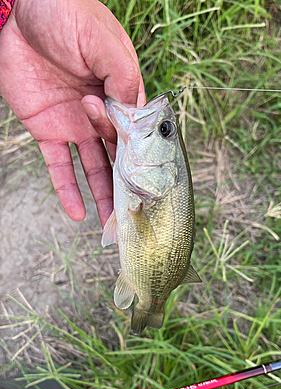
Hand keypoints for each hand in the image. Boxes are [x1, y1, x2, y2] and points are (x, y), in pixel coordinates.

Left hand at [0, 0, 144, 225]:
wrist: (19, 11)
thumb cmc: (66, 14)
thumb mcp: (102, 42)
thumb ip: (122, 77)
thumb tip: (133, 115)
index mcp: (121, 91)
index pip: (136, 133)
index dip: (141, 160)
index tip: (147, 187)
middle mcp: (101, 113)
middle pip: (118, 156)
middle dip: (126, 186)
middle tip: (133, 215)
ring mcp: (75, 124)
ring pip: (93, 167)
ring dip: (102, 195)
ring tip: (111, 223)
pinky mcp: (48, 131)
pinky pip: (59, 166)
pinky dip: (67, 190)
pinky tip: (78, 213)